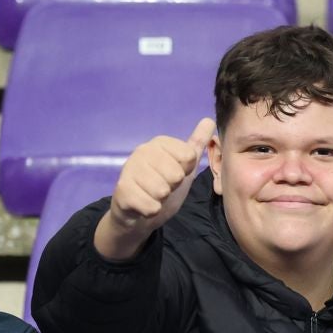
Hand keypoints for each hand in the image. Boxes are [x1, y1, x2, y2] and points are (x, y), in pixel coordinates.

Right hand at [95, 117, 214, 258]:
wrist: (137, 213)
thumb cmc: (162, 186)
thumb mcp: (184, 166)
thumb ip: (196, 145)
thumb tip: (209, 120)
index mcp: (159, 142)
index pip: (189, 156)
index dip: (185, 171)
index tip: (175, 174)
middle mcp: (142, 150)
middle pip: (176, 175)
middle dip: (172, 187)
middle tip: (162, 186)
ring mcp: (130, 169)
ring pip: (162, 191)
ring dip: (161, 200)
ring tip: (152, 195)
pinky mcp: (122, 190)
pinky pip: (151, 206)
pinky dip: (151, 211)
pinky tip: (143, 205)